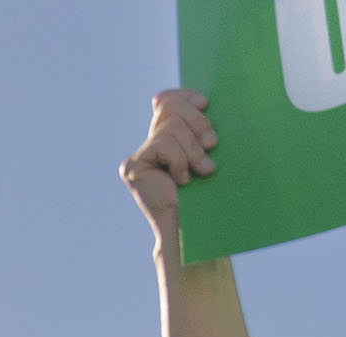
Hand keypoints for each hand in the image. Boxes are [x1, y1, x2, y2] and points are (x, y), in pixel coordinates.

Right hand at [124, 88, 218, 254]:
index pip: (166, 102)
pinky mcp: (133, 168)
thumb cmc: (208, 193)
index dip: (183, 97)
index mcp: (166, 139)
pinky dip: (180, 161)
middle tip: (212, 145)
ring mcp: (138, 158)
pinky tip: (181, 181)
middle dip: (197, 124)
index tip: (204, 102)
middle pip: (171, 110)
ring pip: (171, 128)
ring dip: (193, 150)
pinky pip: (164, 145)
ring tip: (203, 170)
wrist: (192, 229)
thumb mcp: (207, 152)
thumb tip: (188, 100)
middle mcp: (148, 147)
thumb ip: (198, 129)